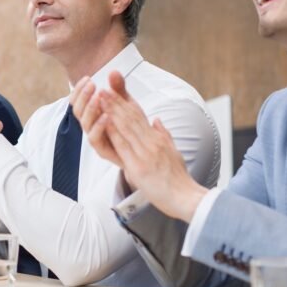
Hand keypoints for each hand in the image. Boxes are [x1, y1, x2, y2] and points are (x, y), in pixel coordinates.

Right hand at [69, 75, 123, 169]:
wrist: (143, 153)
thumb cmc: (131, 127)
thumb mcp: (126, 104)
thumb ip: (118, 88)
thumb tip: (113, 71)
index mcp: (92, 114)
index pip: (77, 101)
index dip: (79, 90)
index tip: (87, 78)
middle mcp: (90, 126)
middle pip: (77, 110)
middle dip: (83, 96)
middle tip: (92, 85)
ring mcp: (95, 138)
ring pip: (84, 123)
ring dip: (90, 109)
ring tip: (98, 98)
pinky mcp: (102, 150)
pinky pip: (95, 138)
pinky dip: (99, 126)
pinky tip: (107, 116)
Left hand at [97, 71, 204, 220]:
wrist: (186, 197)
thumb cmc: (179, 179)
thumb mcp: (174, 152)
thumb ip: (164, 135)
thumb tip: (157, 120)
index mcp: (158, 139)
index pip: (139, 116)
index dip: (125, 103)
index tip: (114, 92)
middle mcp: (152, 142)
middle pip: (131, 118)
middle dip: (116, 102)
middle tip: (103, 89)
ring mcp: (145, 153)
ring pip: (126, 127)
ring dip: (112, 111)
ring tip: (101, 98)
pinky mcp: (139, 166)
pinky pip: (124, 146)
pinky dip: (114, 132)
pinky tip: (105, 122)